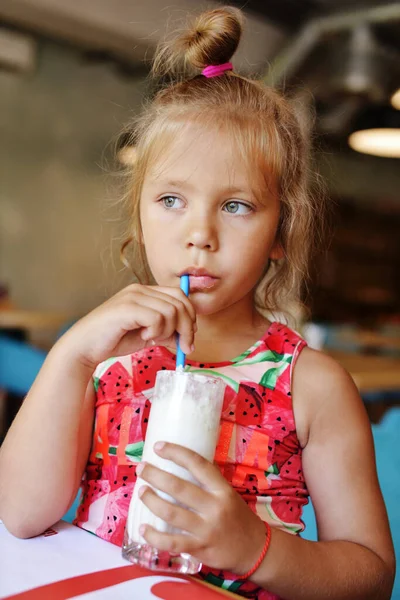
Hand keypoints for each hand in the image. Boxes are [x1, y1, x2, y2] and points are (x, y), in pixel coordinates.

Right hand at [57, 284, 195, 369]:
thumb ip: (166, 333)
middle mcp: (140, 289)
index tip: (189, 338)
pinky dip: (156, 331)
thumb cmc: (114, 340)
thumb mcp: (147, 336)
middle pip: (180, 302)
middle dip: (186, 328)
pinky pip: (157, 318)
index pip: (180, 296)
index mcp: (146, 292)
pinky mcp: (127, 307)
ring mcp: (133, 296)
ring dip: (168, 331)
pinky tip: (143, 337)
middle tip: (184, 348)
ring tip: (152, 339)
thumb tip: (186, 338)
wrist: (85, 346)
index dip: (190, 317)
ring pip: (170, 311)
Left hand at [136, 442, 266, 574]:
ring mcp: (206, 529)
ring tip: (141, 492)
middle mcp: (214, 507)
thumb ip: (207, 483)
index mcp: (222, 489)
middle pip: (179, 488)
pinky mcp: (199, 548)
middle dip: (156, 476)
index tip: (158, 446)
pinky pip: (172, 543)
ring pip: (171, 513)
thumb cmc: (237, 517)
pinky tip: (143, 528)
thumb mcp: (228, 494)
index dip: (176, 453)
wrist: (254, 549)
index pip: (198, 464)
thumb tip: (178, 466)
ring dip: (152, 501)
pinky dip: (154, 536)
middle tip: (142, 468)